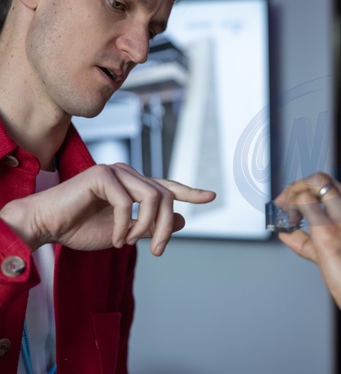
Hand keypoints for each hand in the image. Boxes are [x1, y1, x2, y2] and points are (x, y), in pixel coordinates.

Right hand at [0, 163, 215, 255]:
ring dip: (147, 227)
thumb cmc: (81, 228)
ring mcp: (117, 171)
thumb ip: (151, 226)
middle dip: (166, 227)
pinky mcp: (102, 175)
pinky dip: (125, 226)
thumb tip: (181, 220)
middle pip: (166, 196)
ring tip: (130, 243)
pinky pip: (127, 203)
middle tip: (158, 251)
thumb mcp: (126, 232)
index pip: (168, 187)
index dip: (191, 192)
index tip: (211, 196)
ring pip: (153, 197)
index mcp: (134, 185)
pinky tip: (118, 239)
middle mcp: (129, 173)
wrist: (46, 226)